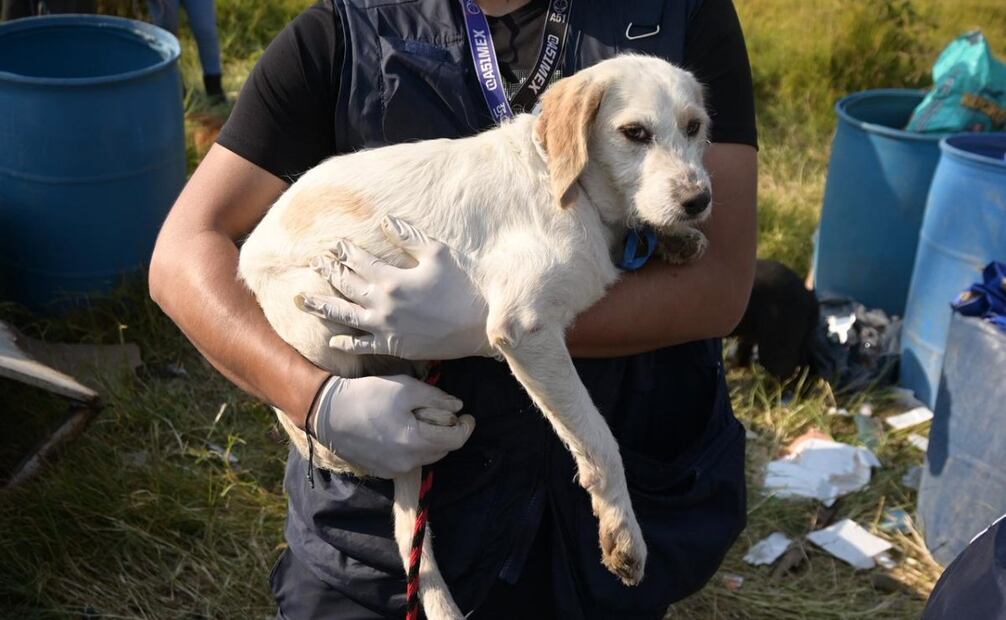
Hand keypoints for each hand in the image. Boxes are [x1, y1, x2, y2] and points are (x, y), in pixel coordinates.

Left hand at [298, 215, 493, 359]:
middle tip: (313, 264)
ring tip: (302, 300)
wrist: (479, 324)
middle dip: (328, 272)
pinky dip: (346, 343)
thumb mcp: (437, 253)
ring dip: (322, 307)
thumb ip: (408, 237)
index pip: (358, 261)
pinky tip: (333, 340)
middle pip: (345, 285)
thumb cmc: (461, 285)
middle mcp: (382, 303)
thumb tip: (385, 221)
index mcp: (391, 278)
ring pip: (344, 315)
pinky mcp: (393, 345)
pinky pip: (362, 345)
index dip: (344, 251)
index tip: (333, 245)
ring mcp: (385, 327)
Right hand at [310, 374, 475, 477]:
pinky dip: (411, 448)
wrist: (327, 413)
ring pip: (425, 456)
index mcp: (416, 441)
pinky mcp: (381, 471)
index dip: (466, 427)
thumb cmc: (367, 395)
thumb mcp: (405, 388)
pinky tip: (398, 431)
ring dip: (430, 441)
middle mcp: (407, 461)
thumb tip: (458, 407)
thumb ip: (436, 398)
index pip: (456, 440)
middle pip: (442, 450)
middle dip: (447, 433)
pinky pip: (407, 461)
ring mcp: (393, 469)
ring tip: (418, 420)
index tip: (467, 415)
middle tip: (439, 413)